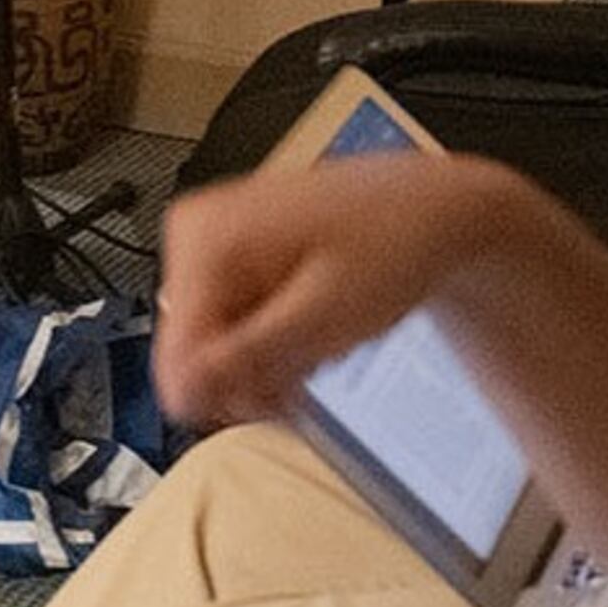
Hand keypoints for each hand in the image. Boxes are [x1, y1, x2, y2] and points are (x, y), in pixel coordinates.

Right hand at [155, 153, 570, 425]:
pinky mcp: (230, 258)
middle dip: (250, 377)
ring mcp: (212, 245)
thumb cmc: (395, 241)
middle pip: (192, 357)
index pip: (176, 360)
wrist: (431, 212)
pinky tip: (307, 329)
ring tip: (316, 343)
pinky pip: (229, 329)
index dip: (231, 393)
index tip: (277, 395)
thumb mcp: (322, 315)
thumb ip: (246, 355)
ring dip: (264, 364)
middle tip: (306, 370)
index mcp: (206, 237)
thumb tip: (180, 389)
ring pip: (211, 349)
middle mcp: (196, 233)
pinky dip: (269, 344)